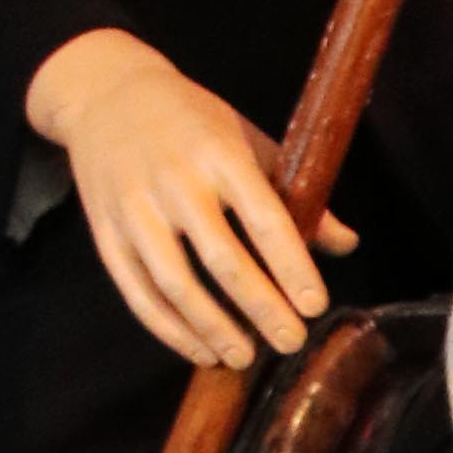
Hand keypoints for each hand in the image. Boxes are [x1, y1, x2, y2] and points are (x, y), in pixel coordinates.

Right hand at [24, 30, 354, 369]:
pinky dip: (170, 329)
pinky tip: (201, 351)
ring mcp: (135, 208)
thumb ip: (295, 193)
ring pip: (175, 284)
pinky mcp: (106, 232)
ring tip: (245, 357)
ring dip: (213, 328)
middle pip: (222, 259)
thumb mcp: (247, 139)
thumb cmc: (193, 122)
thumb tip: (346, 244)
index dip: (292, 266)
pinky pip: (138, 292)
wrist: (108, 96)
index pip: (263, 218)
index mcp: (219, 154)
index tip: (316, 306)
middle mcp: (175, 181)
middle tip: (290, 342)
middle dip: (261, 307)